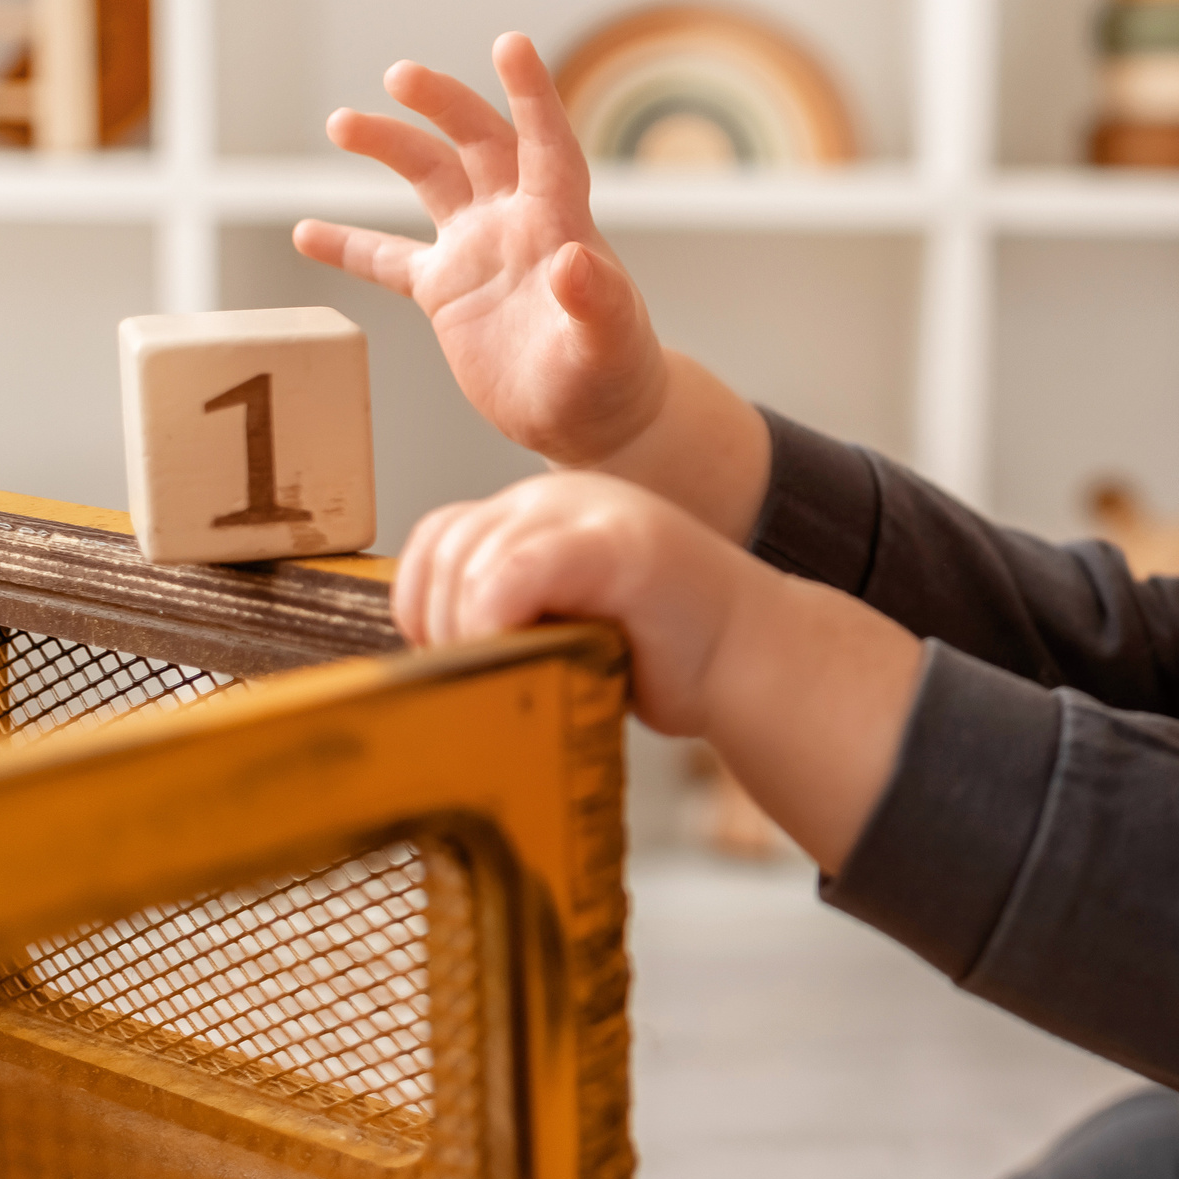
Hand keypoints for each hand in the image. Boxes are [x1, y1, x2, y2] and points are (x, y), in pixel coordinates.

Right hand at [295, 34, 665, 467]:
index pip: (546, 146)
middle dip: (442, 104)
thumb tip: (574, 260)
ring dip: (390, 147)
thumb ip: (598, 302)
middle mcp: (516, 223)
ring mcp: (478, 251)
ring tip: (342, 123)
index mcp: (559, 225)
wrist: (592, 419)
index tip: (510, 44)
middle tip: (399, 76)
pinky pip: (388, 258)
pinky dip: (349, 245)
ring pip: (429, 179)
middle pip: (477, 143)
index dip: (531, 96)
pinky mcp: (447, 292)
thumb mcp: (609, 344)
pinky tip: (305, 231)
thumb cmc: (613, 379)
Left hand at [394, 471, 754, 734]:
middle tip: (473, 679)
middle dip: (441, 625)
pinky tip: (522, 652)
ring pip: (472, 559)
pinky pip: (512, 574)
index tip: (444, 660)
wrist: (756, 661)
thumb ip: (508, 617)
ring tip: (503, 672)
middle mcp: (558, 498)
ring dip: (466, 630)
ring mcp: (589, 513)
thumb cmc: (665, 659)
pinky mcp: (615, 543)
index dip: (422, 603)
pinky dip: (494, 620)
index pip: (441, 539)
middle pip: (449, 547)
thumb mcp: (565, 627)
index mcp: (543, 515)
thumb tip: (428, 659)